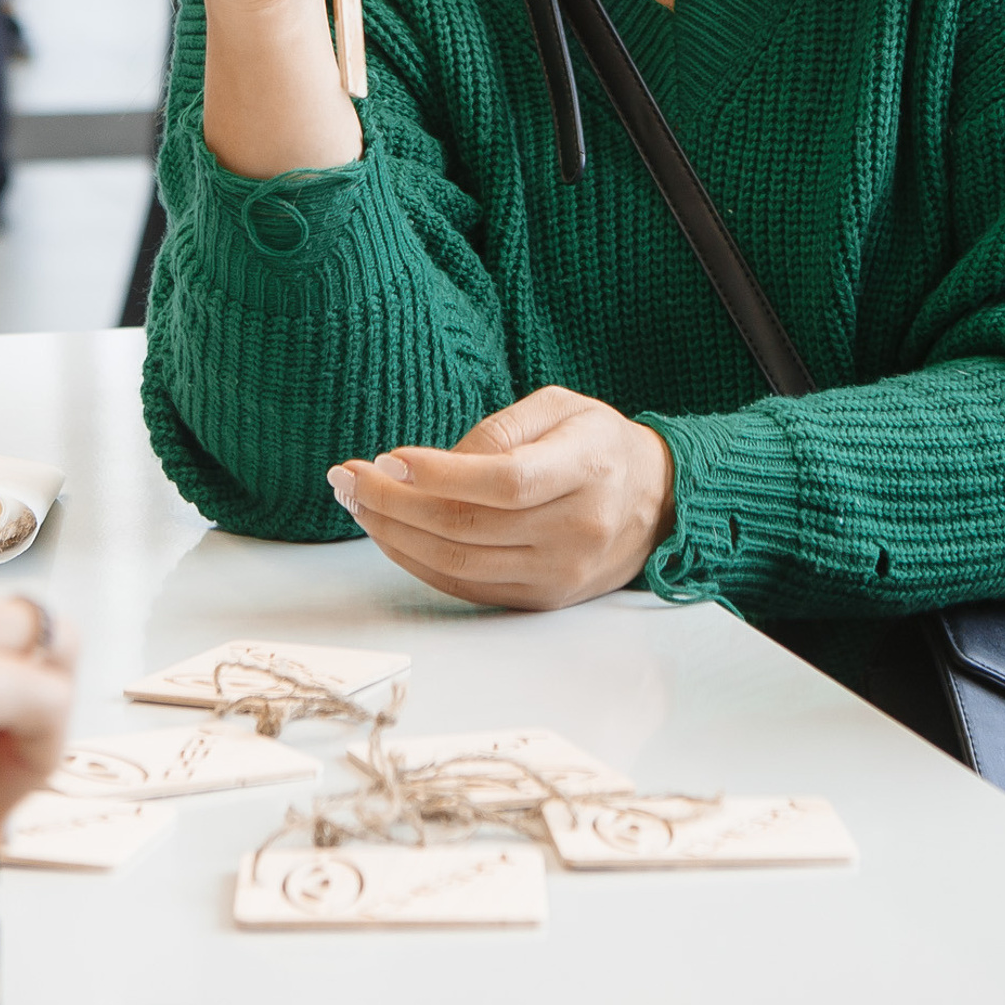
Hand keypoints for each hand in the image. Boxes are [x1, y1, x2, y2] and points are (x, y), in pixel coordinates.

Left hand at [326, 386, 676, 610]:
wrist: (657, 501)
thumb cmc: (599, 443)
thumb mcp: (562, 406)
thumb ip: (501, 428)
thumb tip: (435, 462)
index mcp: (587, 468)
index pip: (505, 481)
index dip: (441, 473)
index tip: (388, 457)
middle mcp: (576, 529)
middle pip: (469, 527)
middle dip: (394, 503)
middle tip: (346, 477)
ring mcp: (559, 573)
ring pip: (458, 563)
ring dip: (394, 535)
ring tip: (356, 502)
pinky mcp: (541, 599)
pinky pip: (466, 586)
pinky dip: (418, 561)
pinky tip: (389, 532)